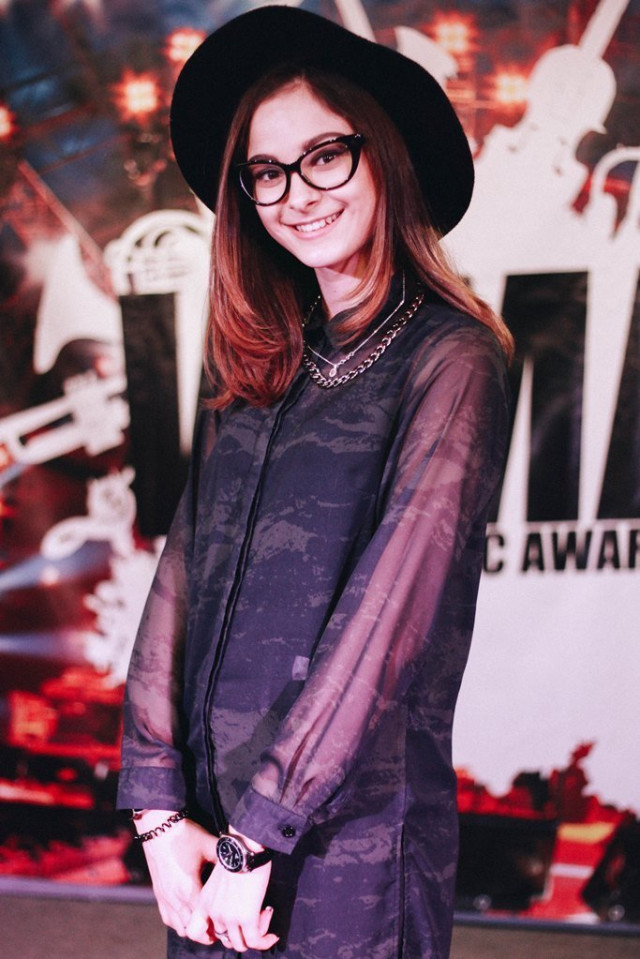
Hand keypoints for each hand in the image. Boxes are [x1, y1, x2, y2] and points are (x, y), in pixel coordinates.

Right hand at [137, 812, 217, 937]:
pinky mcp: (158, 894)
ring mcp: (165, 898)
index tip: (228, 922)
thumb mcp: (209, 845)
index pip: (205, 920)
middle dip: (207, 932)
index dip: (218, 924)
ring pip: (179, 928)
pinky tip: (189, 913)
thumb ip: (224, 859)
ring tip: (206, 922)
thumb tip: (240, 863)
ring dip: (193, 929)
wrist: (158, 826)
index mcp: (189, 888)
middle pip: (192, 930)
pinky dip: (179, 922)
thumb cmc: (184, 834)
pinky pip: (168, 919)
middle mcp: (175, 898)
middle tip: (221, 926)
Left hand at [186, 860, 277, 951]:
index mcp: (204, 902)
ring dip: (256, 934)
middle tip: (254, 914)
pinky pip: (256, 941)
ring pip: (241, 944)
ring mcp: (229, 918)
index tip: (227, 927)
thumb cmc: (236, 854)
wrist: (245, 847)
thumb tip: (234, 897)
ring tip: (264, 917)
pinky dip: (266, 941)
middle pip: (225, 938)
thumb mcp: (219, 875)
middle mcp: (214, 913)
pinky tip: (273, 936)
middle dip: (242, 930)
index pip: (195, 931)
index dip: (209, 935)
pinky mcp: (247, 918)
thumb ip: (220, 892)